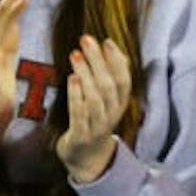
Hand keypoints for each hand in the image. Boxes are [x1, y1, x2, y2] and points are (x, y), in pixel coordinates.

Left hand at [55, 35, 131, 184]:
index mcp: (122, 102)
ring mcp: (98, 126)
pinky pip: (80, 113)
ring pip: (94, 97)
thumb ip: (111, 76)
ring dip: (86, 73)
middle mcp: (113, 113)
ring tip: (75, 55)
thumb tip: (111, 46)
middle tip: (86, 40)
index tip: (106, 41)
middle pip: (108, 84)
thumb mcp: (108, 99)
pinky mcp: (81, 135)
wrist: (87, 156)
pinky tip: (72, 79)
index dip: (116, 59)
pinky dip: (76, 95)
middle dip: (97, 60)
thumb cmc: (96, 118)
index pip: (124, 78)